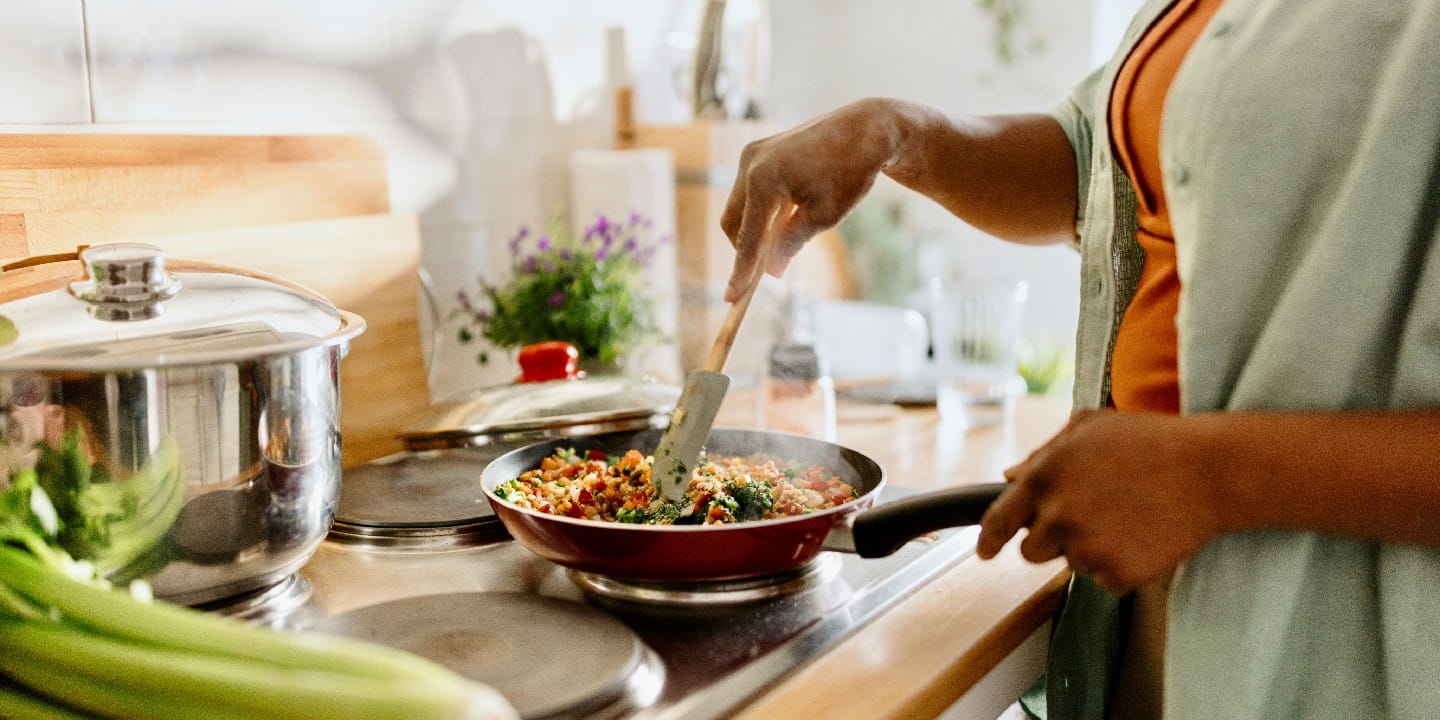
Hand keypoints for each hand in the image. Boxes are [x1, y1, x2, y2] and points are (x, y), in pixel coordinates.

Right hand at [720, 98, 902, 301]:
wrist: (865, 129)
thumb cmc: (850, 172)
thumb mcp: (824, 216)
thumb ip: (791, 243)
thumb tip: (771, 272)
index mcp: (764, 181)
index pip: (747, 238)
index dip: (741, 272)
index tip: (732, 299)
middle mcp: (750, 164)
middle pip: (732, 222)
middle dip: (745, 248)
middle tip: (764, 272)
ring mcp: (752, 154)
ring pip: (738, 206)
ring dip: (754, 228)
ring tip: (783, 241)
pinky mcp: (759, 150)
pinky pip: (749, 189)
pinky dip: (761, 209)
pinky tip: (786, 216)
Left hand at [976, 409, 1227, 592]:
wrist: (1211, 470)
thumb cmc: (1151, 440)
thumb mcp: (1090, 427)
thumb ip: (1043, 453)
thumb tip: (1009, 477)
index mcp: (1044, 476)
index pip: (998, 520)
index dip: (987, 540)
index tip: (985, 551)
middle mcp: (1059, 515)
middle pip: (1031, 550)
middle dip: (1052, 538)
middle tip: (1089, 515)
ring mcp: (1088, 547)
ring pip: (1071, 564)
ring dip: (1089, 548)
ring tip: (1126, 515)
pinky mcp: (1117, 573)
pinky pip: (1103, 580)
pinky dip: (1119, 565)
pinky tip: (1143, 534)